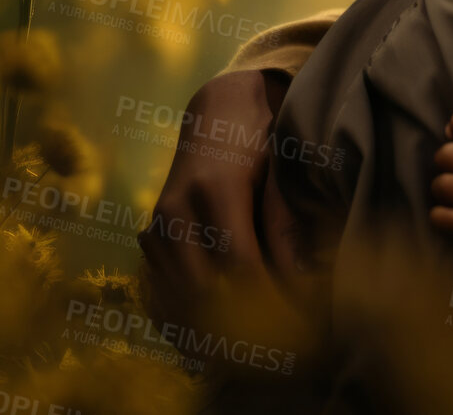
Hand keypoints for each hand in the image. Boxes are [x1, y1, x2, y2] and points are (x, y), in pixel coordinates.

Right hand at [139, 69, 305, 332]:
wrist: (219, 107)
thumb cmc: (263, 133)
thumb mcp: (283, 167)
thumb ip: (287, 222)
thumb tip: (301, 280)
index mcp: (214, 190)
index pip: (241, 264)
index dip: (269, 300)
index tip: (300, 322)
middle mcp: (176, 211)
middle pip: (205, 289)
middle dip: (243, 322)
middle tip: (282, 344)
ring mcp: (157, 225)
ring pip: (180, 296)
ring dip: (214, 325)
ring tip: (256, 344)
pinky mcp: (151, 237)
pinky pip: (165, 290)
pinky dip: (191, 315)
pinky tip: (220, 331)